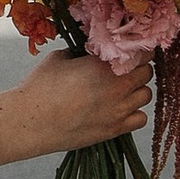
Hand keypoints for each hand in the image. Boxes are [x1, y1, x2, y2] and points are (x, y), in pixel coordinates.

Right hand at [14, 50, 151, 156]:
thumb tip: (90, 53)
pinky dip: (134, 112)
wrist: (32, 121)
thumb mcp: (60, 57)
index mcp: (105, 63)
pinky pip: (141, 119)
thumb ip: (82, 53)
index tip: (129, 51)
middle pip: (147, 72)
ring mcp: (119, 109)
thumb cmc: (41, 87)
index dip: (137, 50)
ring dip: (137, 90)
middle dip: (138, 68)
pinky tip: (120, 109)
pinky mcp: (115, 129)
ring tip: (121, 90)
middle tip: (123, 69)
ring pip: (146, 95)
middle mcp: (118, 86)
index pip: (141, 52)